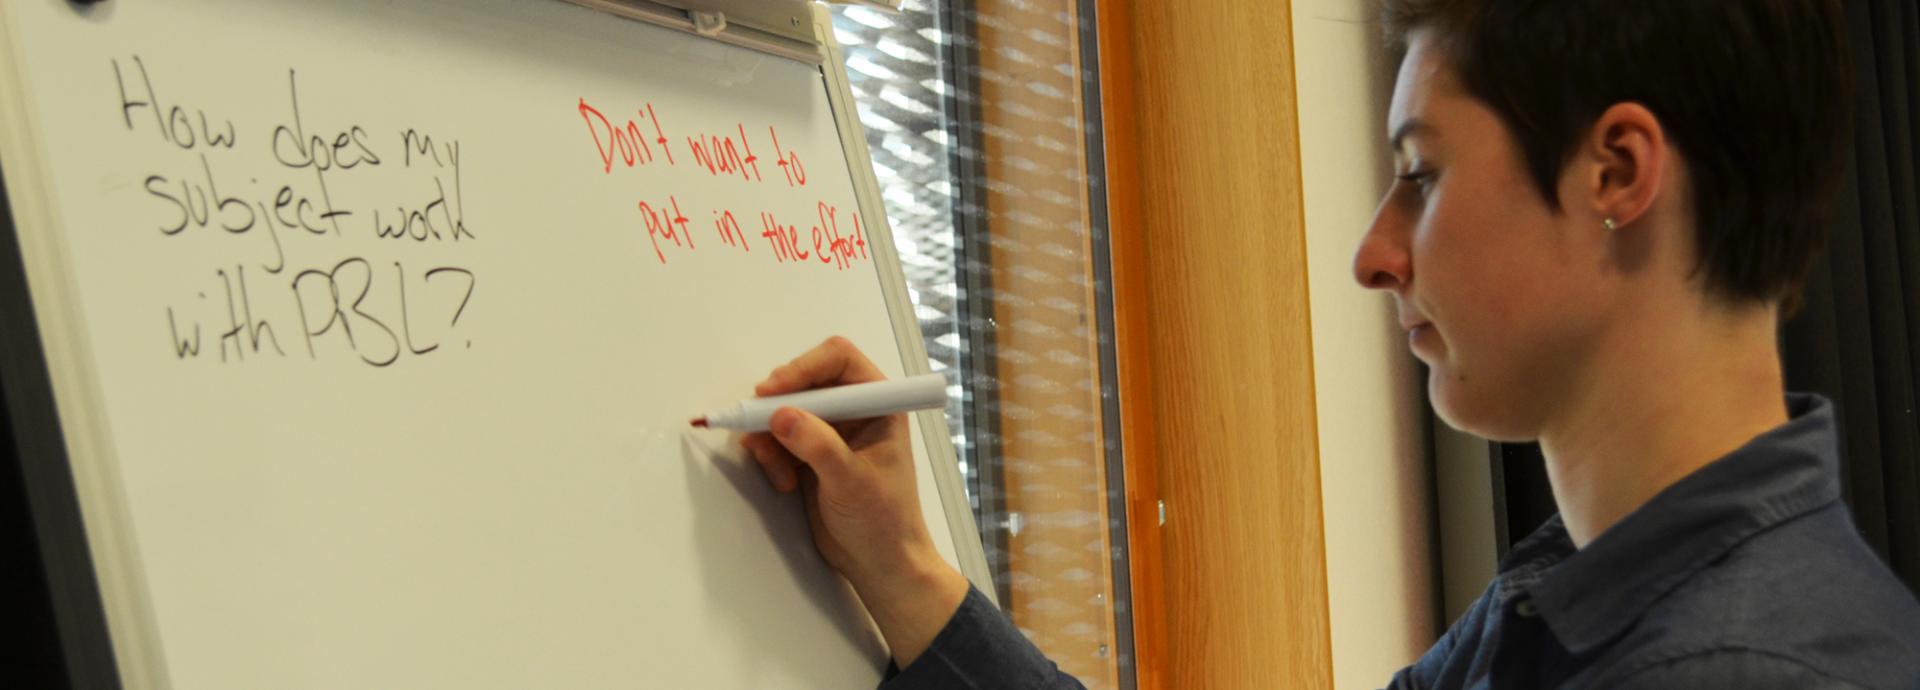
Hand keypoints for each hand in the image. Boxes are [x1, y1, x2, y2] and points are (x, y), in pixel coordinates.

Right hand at [740, 336, 968, 666]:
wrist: (879, 563)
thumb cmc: (884, 522)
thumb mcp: (852, 482)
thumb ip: (818, 446)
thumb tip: (782, 416)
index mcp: (879, 405)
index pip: (839, 359)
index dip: (804, 367)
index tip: (773, 390)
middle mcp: (854, 411)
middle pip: (804, 381)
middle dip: (778, 404)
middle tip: (758, 427)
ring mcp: (830, 432)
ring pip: (784, 410)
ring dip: (770, 437)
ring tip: (779, 472)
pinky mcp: (810, 454)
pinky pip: (777, 438)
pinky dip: (770, 456)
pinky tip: (783, 483)